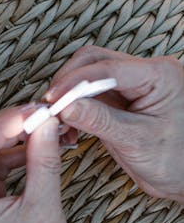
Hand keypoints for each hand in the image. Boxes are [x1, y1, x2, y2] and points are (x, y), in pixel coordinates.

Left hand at [0, 110, 67, 222]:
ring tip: (41, 132)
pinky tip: (32, 151)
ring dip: (8, 140)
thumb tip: (45, 122)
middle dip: (5, 127)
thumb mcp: (45, 207)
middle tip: (39, 116)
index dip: (4, 123)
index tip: (33, 110)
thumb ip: (43, 160)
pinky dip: (7, 156)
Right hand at [46, 46, 183, 202]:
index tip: (53, 100)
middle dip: (68, 83)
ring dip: (68, 96)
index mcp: (158, 74)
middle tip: (51, 109)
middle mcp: (145, 73)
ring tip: (57, 120)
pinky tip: (68, 127)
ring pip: (88, 76)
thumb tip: (65, 107)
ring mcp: (132, 85)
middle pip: (93, 62)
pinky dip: (74, 107)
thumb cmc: (176, 161)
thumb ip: (99, 120)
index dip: (74, 82)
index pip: (107, 68)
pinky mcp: (121, 101)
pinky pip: (90, 95)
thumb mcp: (136, 140)